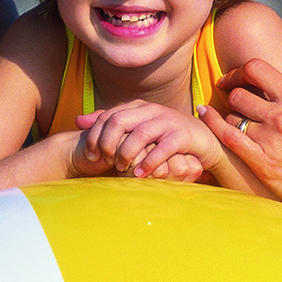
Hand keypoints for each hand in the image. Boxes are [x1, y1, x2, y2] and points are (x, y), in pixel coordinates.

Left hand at [75, 102, 214, 181]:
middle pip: (119, 121)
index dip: (94, 136)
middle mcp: (151, 110)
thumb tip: (78, 120)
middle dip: (108, 144)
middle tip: (106, 162)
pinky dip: (150, 162)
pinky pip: (163, 148)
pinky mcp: (183, 135)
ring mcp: (167, 121)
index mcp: (137, 107)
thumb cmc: (164, 136)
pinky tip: (140, 174)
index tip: (90, 156)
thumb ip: (108, 123)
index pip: (107, 116)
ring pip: (140, 134)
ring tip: (122, 170)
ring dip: (127, 154)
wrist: (203, 138)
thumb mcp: (135, 127)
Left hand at [199, 39, 281, 223]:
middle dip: (232, 96)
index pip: (256, 69)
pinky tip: (206, 119)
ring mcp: (271, 142)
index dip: (238, 71)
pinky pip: (229, 138)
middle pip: (238, 94)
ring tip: (230, 120)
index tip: (232, 78)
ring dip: (228, 117)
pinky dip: (214, 127)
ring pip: (231, 117)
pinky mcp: (263, 165)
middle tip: (230, 102)